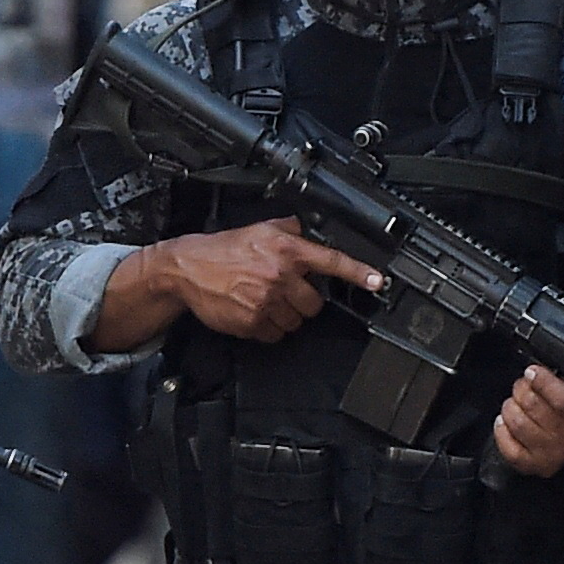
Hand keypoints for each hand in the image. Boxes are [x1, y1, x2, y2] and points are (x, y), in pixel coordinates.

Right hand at [152, 221, 384, 343]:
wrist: (186, 268)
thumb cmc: (221, 250)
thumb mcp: (258, 229)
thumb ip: (287, 229)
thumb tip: (307, 230)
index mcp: (285, 249)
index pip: (330, 261)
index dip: (357, 272)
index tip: (376, 281)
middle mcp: (279, 275)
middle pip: (315, 303)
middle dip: (303, 300)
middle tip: (284, 291)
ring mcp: (266, 301)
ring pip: (296, 322)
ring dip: (285, 315)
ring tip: (264, 299)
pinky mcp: (252, 322)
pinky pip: (276, 334)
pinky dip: (268, 327)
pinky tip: (254, 311)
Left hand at [491, 365, 563, 477]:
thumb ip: (561, 376)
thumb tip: (535, 371)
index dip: (542, 382)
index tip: (532, 372)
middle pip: (534, 407)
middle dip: (522, 388)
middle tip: (523, 385)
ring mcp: (553, 454)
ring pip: (518, 423)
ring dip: (510, 407)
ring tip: (515, 403)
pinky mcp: (534, 465)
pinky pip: (509, 447)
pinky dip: (502, 430)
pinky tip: (505, 421)